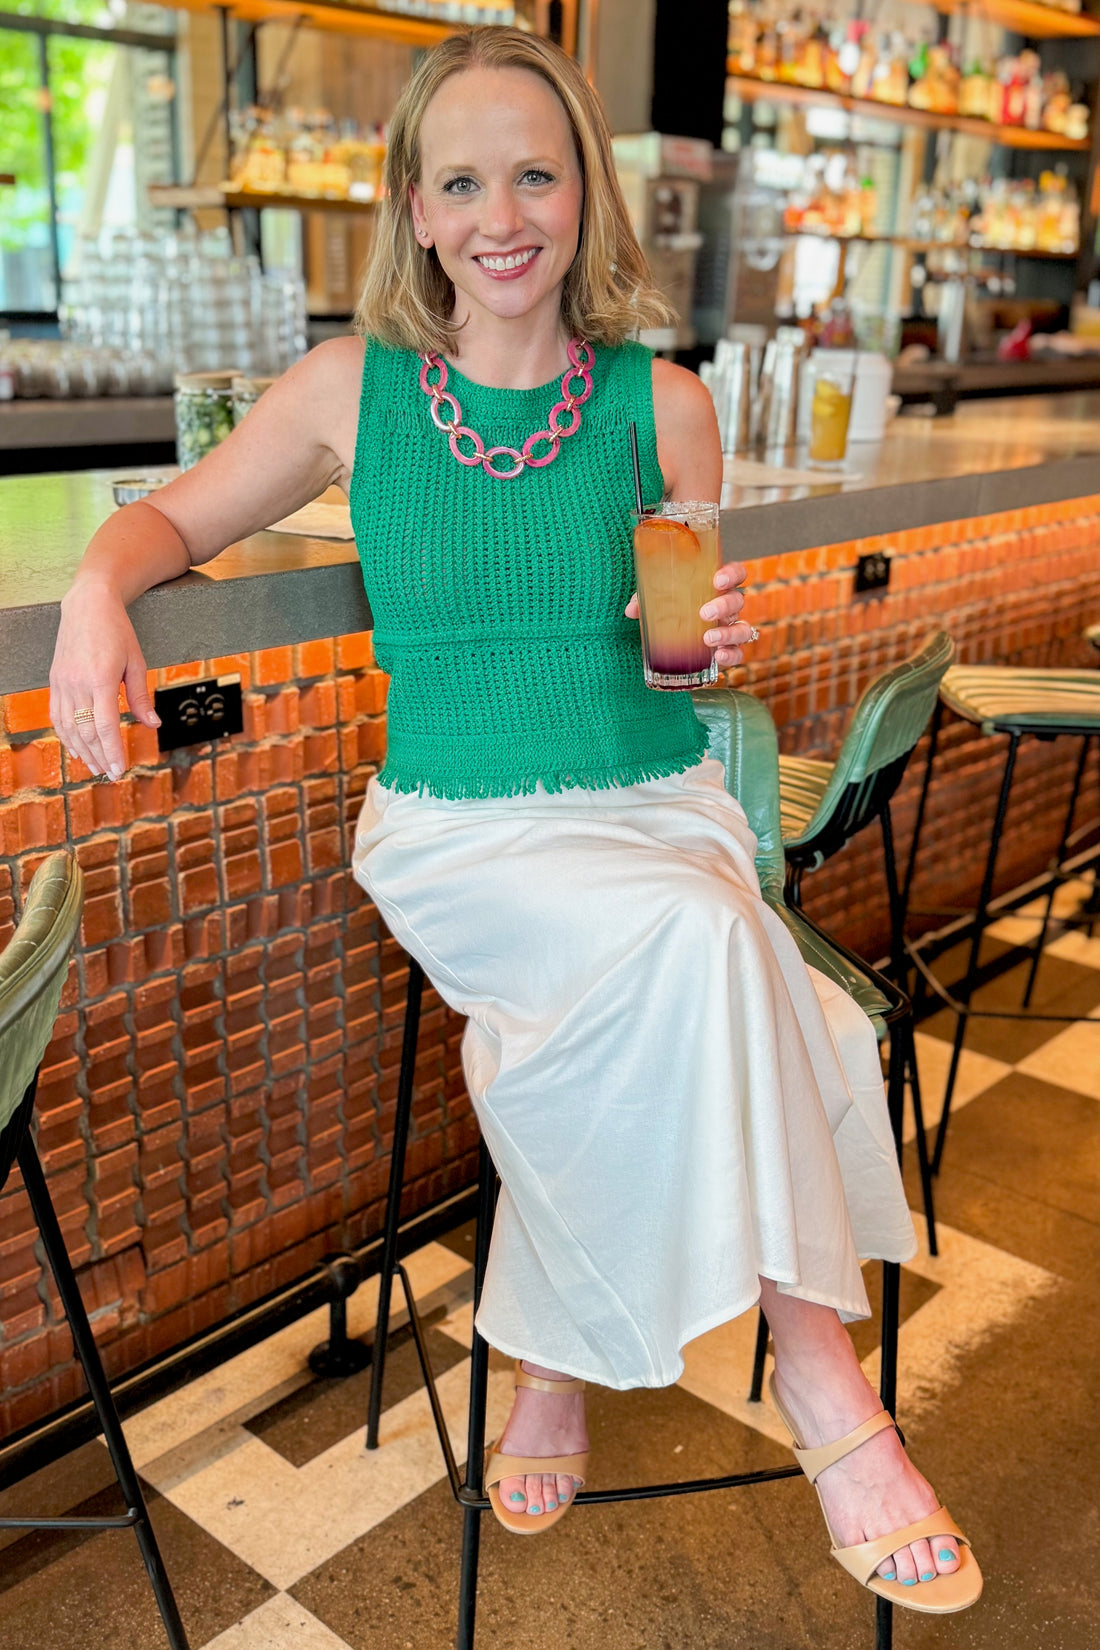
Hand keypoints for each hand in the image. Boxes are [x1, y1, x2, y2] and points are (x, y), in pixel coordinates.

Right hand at [50, 583, 159, 778]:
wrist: (88, 605)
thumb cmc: (117, 632)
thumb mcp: (136, 662)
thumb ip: (140, 697)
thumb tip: (152, 725)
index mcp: (100, 679)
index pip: (104, 726)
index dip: (112, 751)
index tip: (119, 770)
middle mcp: (77, 683)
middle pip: (85, 731)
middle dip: (99, 756)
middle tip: (111, 775)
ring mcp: (62, 683)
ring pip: (69, 727)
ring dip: (82, 751)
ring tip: (96, 767)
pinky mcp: (55, 681)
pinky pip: (57, 716)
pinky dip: (66, 736)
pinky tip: (76, 749)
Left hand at [625, 559, 753, 666]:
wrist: (670, 643)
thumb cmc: (669, 611)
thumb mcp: (655, 602)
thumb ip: (644, 600)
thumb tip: (631, 610)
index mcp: (714, 587)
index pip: (736, 574)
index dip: (732, 574)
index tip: (717, 580)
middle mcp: (727, 607)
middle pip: (737, 600)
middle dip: (724, 605)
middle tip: (704, 613)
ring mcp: (729, 630)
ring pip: (742, 628)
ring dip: (729, 633)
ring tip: (708, 639)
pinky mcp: (727, 651)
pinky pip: (737, 654)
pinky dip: (731, 655)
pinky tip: (718, 656)